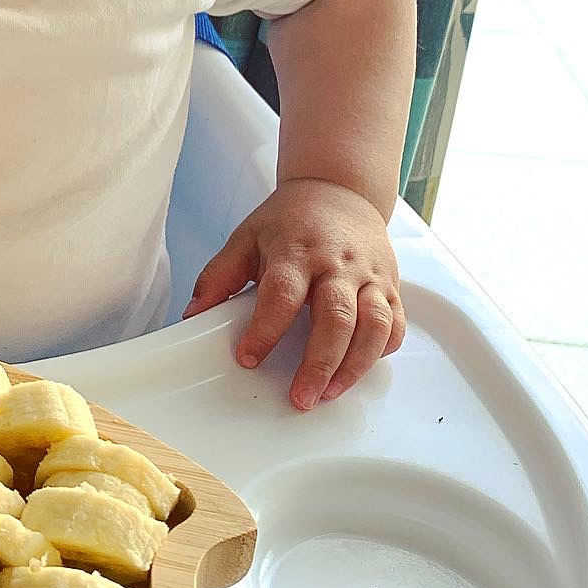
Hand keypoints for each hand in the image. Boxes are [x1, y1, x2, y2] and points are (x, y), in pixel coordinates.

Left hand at [181, 178, 405, 409]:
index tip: (248, 358)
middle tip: (301, 397)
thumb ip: (218, 277)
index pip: (282, 294)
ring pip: (373, 324)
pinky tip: (360, 369)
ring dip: (354, 365)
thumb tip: (192, 315)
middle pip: (335, 317)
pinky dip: (383, 349)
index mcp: (296, 252)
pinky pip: (395, 322)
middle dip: (319, 362)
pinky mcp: (390, 284)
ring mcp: (369, 275)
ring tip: (330, 393)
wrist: (338, 190)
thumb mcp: (246, 238)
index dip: (265, 329)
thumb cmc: (289, 221)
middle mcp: (337, 264)